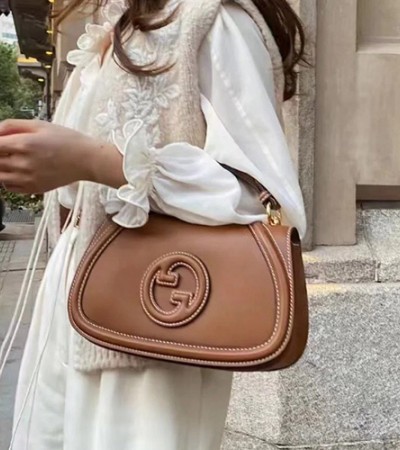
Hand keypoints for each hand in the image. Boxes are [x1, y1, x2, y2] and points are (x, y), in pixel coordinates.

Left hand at [0, 119, 122, 193]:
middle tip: (7, 150)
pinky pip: (9, 187)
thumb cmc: (67, 140)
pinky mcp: (34, 189)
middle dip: (0, 155)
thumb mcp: (40, 125)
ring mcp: (28, 179)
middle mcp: (23, 164)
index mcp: (23, 144)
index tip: (1, 142)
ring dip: (0, 168)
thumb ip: (13, 125)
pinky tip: (15, 171)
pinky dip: (6, 180)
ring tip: (9, 161)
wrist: (87, 160)